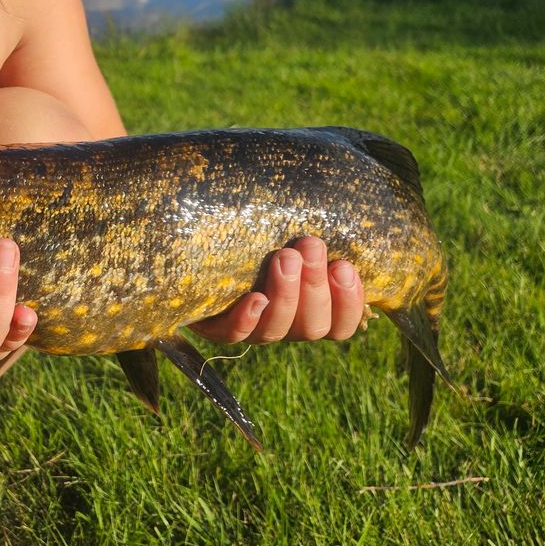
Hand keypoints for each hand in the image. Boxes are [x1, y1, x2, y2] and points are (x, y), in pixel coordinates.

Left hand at [189, 235, 365, 343]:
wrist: (195, 246)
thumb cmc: (256, 233)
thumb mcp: (289, 231)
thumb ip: (314, 233)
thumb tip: (348, 211)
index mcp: (310, 308)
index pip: (341, 324)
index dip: (349, 303)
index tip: (345, 266)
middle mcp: (284, 324)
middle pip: (312, 326)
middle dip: (315, 285)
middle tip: (310, 246)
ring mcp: (251, 328)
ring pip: (277, 330)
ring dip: (286, 294)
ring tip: (284, 258)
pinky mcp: (216, 326)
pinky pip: (233, 334)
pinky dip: (246, 318)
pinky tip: (254, 298)